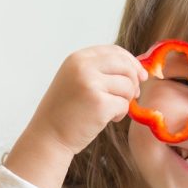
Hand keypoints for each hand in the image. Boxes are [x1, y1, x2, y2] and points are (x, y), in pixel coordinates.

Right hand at [30, 45, 147, 155]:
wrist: (48, 136)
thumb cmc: (64, 111)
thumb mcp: (76, 80)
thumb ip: (99, 70)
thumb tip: (137, 69)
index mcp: (77, 58)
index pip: (114, 51)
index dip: (131, 62)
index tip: (139, 75)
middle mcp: (83, 67)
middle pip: (125, 66)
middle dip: (134, 82)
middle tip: (132, 96)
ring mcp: (91, 84)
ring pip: (128, 86)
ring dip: (125, 100)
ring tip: (110, 111)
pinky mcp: (100, 104)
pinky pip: (124, 104)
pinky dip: (120, 114)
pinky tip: (107, 120)